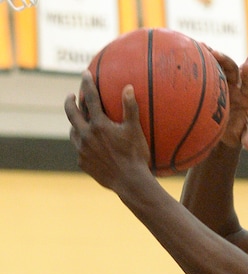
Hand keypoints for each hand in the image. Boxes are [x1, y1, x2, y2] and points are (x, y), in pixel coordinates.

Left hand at [64, 72, 150, 190]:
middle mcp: (86, 135)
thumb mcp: (135, 130)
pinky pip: (80, 151)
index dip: (87, 83)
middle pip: (71, 113)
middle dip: (70, 102)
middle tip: (71, 96)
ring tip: (79, 123)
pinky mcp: (83, 163)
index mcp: (98, 125)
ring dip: (75, 125)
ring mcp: (82, 150)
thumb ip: (130, 108)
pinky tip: (89, 147)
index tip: (85, 74)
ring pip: (73, 133)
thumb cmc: (135, 156)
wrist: (130, 183)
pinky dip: (83, 145)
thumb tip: (128, 87)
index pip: (89, 98)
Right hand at [209, 48, 247, 151]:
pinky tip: (191, 49)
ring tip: (202, 46)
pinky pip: (208, 67)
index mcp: (247, 95)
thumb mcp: (243, 133)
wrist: (230, 122)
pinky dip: (201, 58)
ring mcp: (224, 80)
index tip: (247, 67)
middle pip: (233, 69)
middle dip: (226, 61)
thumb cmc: (238, 129)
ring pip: (219, 65)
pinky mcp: (213, 79)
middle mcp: (236, 84)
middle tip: (216, 54)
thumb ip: (247, 136)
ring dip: (211, 55)